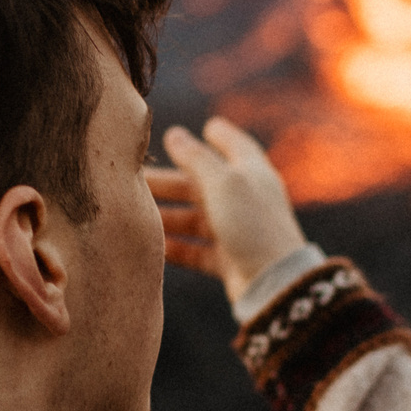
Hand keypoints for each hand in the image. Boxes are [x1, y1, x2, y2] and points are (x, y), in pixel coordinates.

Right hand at [144, 117, 308, 304]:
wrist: (274, 282)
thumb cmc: (252, 224)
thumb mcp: (222, 183)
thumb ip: (196, 158)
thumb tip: (174, 133)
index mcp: (251, 172)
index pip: (234, 144)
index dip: (217, 135)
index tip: (200, 128)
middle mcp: (246, 199)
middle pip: (202, 184)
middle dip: (169, 181)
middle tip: (136, 179)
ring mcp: (238, 230)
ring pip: (195, 218)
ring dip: (167, 215)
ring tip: (136, 214)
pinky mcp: (230, 260)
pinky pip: (197, 250)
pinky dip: (176, 247)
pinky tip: (154, 245)